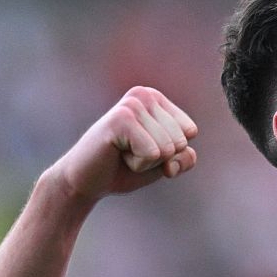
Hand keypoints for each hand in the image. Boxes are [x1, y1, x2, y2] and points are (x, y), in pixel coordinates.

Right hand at [49, 86, 198, 200]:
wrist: (86, 182)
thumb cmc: (125, 168)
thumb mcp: (165, 164)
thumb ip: (185, 157)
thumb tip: (179, 152)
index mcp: (157, 99)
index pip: (190, 132)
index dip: (171, 152)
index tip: (144, 149)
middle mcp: (145, 95)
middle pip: (180, 140)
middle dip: (159, 158)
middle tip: (130, 153)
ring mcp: (132, 104)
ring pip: (168, 148)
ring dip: (147, 161)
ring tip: (123, 153)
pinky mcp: (121, 119)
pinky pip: (153, 153)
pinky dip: (138, 164)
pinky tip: (117, 154)